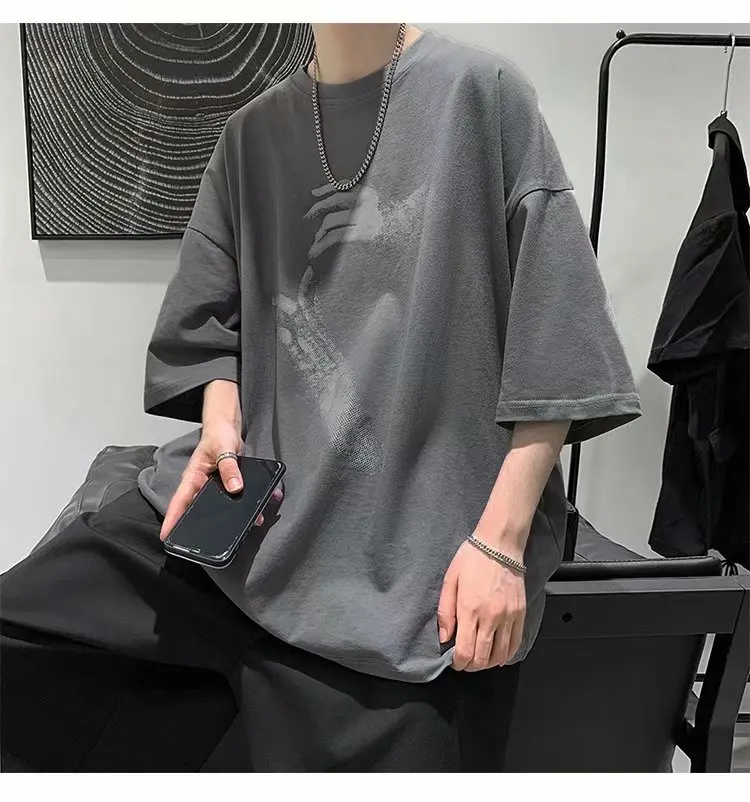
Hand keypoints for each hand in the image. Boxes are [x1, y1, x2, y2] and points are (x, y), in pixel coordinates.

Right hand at [158, 421, 282, 540]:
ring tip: (236, 533)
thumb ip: (229, 468)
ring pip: (215, 506)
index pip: (179, 501)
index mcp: (193, 477)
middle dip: (197, 526)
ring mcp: (212, 485)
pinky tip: (254, 516)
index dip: (171, 519)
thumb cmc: (219, 435)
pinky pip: (230, 499)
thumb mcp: (224, 449)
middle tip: (199, 546)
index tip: (165, 537)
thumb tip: (235, 488)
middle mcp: (201, 484)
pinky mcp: (224, 484)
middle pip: (195, 509)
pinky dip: (240, 507)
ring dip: (225, 517)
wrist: (227, 427)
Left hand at [437, 540, 526, 671]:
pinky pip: (516, 644)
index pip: (464, 652)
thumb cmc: (472, 559)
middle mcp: (490, 616)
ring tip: (480, 657)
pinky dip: (506, 654)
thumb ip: (445, 612)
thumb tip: (444, 638)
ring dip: (488, 662)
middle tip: (465, 661)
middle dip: (471, 666)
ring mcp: (508, 616)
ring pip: (500, 655)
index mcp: (469, 609)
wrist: (499, 545)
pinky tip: (498, 653)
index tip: (454, 660)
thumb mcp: (450, 581)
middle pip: (482, 659)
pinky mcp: (520, 614)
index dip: (458, 663)